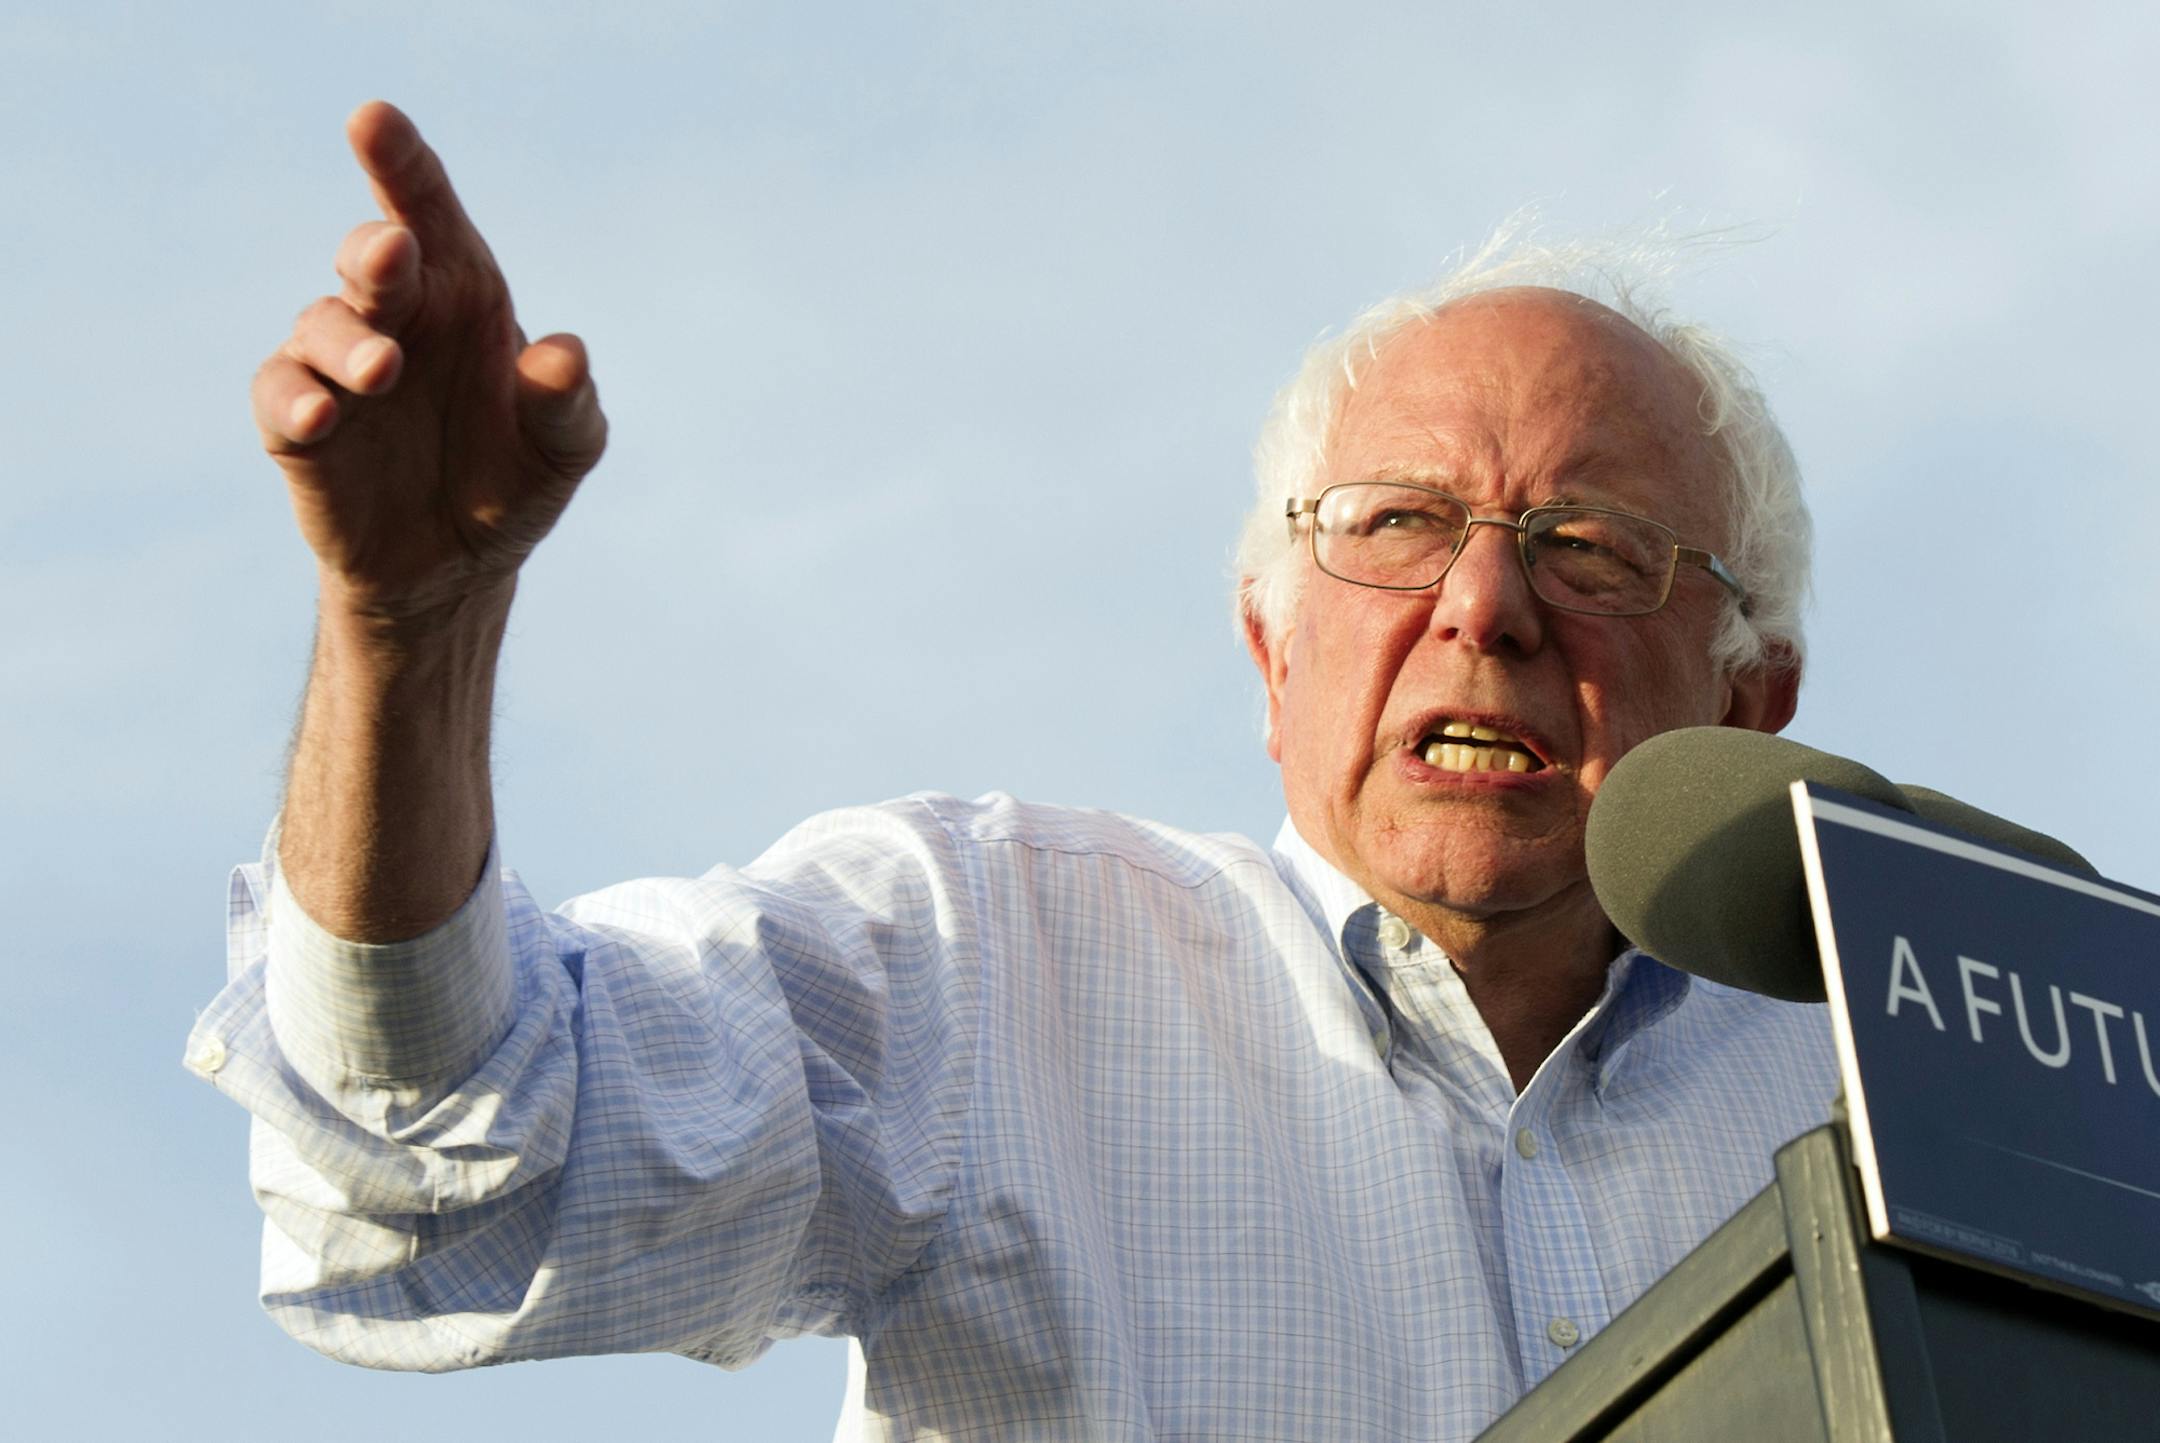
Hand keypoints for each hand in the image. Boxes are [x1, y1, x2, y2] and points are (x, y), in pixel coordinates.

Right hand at [252, 101, 605, 619]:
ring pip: (320, 325)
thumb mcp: (563, 448)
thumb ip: (567, 403)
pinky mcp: (299, 428)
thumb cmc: (514, 480)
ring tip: (383, 370)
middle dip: (374, 251)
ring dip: (346, 341)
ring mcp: (338, 367)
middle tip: (392, 257)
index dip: (399, 162)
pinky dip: (297, 400)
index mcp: (461, 294)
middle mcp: (394, 316)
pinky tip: (323, 416)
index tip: (372, 119)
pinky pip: (281, 396)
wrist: (460, 568)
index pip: (427, 209)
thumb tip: (564, 355)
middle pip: (370, 258)